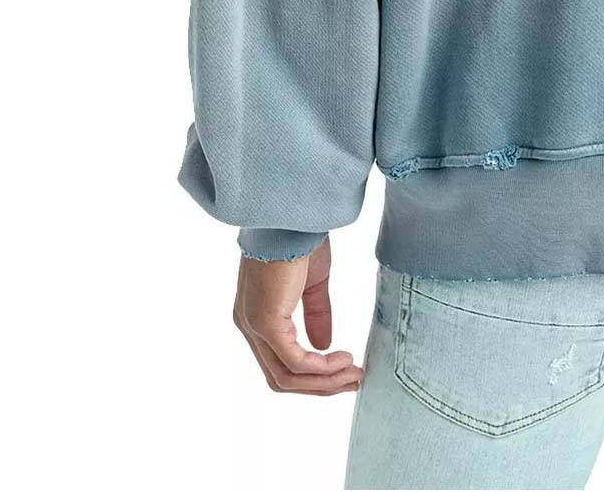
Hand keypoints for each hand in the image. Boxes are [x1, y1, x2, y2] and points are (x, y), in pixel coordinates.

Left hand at [233, 237, 362, 394]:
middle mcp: (248, 325)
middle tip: (354, 380)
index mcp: (256, 316)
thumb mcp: (312, 284)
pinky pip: (294, 361)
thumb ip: (316, 315)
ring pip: (287, 377)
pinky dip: (321, 367)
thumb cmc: (298, 240)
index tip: (345, 370)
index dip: (314, 375)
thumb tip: (324, 346)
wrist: (291, 217)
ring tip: (354, 373)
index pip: (280, 363)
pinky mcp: (265, 322)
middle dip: (321, 386)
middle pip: (281, 378)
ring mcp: (253, 326)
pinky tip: (343, 358)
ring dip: (324, 381)